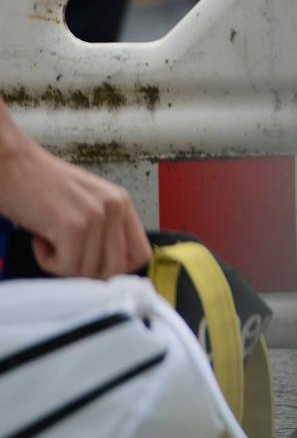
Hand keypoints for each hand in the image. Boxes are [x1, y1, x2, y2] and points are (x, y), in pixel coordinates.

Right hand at [0, 134, 150, 278]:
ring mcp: (97, 216)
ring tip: (49, 239)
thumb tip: (109, 268)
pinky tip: (40, 239)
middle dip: (85, 271)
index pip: (141, 254)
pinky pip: (67, 267)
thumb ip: (104, 229)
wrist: (13, 166)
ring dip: (62, 265)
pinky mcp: (74, 226)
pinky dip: (47, 261)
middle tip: (64, 253)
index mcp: (122, 203)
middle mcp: (116, 208)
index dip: (118, 268)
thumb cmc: (42, 186)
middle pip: (115, 268)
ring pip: (88, 271)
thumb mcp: (87, 203)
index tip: (93, 264)